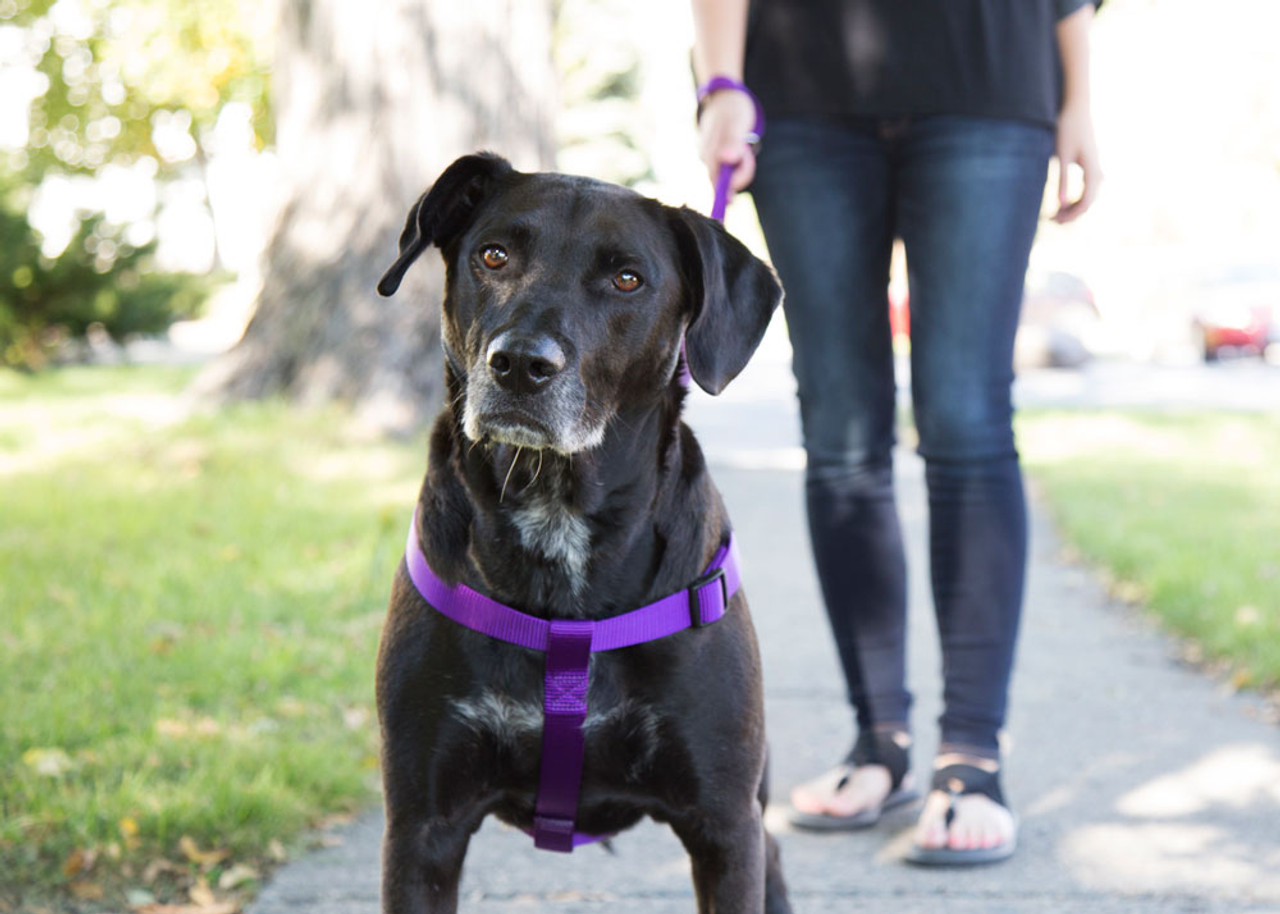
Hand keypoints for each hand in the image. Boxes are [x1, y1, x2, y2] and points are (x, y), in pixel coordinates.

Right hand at [697, 89, 758, 192]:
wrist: (727, 99)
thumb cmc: (732, 110)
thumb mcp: (734, 123)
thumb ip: (731, 142)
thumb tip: (726, 159)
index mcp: (708, 153)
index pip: (717, 180)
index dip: (728, 189)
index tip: (735, 195)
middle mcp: (707, 160)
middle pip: (725, 182)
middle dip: (741, 172)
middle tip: (746, 150)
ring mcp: (713, 160)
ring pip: (731, 176)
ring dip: (742, 165)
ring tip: (743, 145)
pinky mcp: (720, 160)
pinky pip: (733, 170)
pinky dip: (741, 163)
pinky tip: (741, 149)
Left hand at [1053, 98, 1101, 223]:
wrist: (1076, 108)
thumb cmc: (1067, 129)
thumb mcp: (1062, 155)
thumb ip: (1062, 180)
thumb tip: (1061, 204)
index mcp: (1092, 170)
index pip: (1086, 201)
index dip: (1071, 215)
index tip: (1055, 221)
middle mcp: (1097, 171)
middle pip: (1088, 201)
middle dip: (1071, 214)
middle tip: (1051, 221)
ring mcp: (1095, 167)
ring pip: (1088, 195)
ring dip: (1073, 207)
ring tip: (1055, 214)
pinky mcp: (1090, 164)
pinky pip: (1086, 187)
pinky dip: (1075, 197)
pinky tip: (1062, 203)